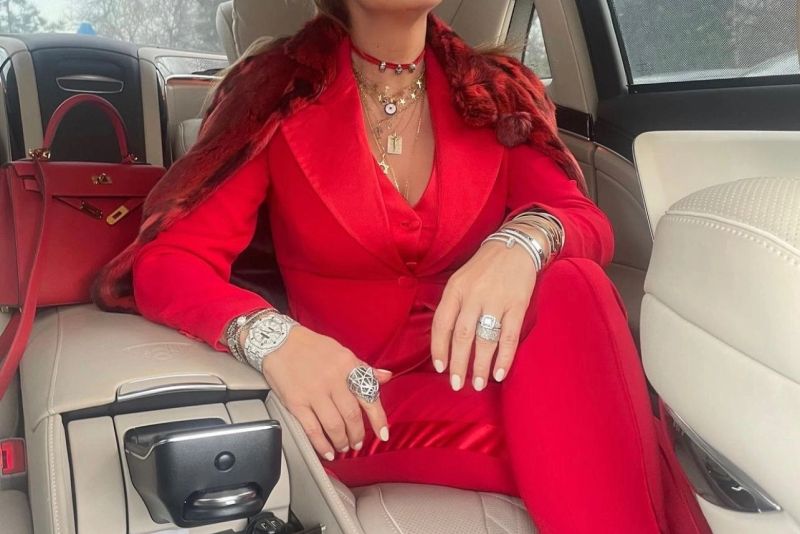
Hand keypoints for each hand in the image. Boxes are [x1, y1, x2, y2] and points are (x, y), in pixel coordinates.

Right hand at [259, 326, 392, 459]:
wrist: (277, 341)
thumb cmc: (311, 347)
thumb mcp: (342, 352)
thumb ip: (364, 368)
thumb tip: (386, 377)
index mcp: (347, 366)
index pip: (369, 396)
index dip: (378, 419)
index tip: (383, 434)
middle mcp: (333, 379)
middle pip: (352, 415)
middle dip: (357, 434)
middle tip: (357, 442)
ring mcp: (314, 392)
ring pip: (334, 426)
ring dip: (342, 441)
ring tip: (343, 446)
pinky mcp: (296, 402)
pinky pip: (312, 429)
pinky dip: (322, 444)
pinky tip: (327, 450)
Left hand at [431, 236, 536, 390]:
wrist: (515, 246)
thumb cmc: (484, 268)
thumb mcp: (460, 280)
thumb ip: (452, 306)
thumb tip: (445, 342)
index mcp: (455, 288)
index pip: (441, 323)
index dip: (439, 348)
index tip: (440, 368)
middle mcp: (473, 295)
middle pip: (461, 335)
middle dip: (458, 364)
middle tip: (457, 384)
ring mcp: (496, 300)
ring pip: (484, 339)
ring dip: (480, 366)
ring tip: (479, 384)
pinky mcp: (517, 304)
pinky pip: (508, 337)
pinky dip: (504, 358)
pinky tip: (499, 373)